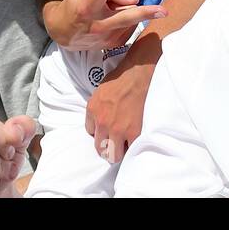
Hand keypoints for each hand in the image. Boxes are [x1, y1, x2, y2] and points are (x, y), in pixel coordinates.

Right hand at [43, 0, 166, 51]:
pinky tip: (115, 19)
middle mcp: (96, 23)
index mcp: (86, 5)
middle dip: (145, 13)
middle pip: (125, 16)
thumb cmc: (77, 4)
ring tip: (113, 10)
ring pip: (130, 20)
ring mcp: (105, 37)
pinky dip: (128, 21)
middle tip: (163, 11)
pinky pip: (129, 29)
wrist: (62, 32)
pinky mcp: (110, 45)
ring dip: (129, 11)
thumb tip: (134, 0)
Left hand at [85, 36, 159, 161]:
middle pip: (100, 148)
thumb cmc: (121, 79)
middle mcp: (102, 122)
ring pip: (113, 155)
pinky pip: (130, 149)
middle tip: (115, 144)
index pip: (90, 132)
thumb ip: (97, 107)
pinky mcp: (133, 132)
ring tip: (125, 145)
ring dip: (119, 151)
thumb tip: (100, 119)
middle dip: (107, 148)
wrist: (138, 75)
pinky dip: (132, 147)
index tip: (107, 131)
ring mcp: (117, 129)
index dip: (100, 132)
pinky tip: (135, 139)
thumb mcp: (100, 91)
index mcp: (92, 110)